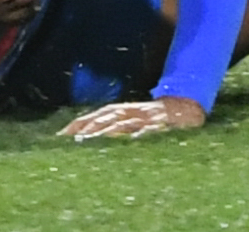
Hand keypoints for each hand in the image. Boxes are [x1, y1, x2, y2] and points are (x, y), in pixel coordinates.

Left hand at [61, 96, 207, 140]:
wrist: (187, 108)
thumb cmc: (156, 120)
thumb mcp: (134, 120)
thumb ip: (115, 127)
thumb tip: (89, 139)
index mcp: (124, 110)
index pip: (96, 115)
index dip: (79, 124)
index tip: (62, 136)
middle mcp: (132, 111)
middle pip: (106, 117)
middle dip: (88, 127)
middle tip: (72, 140)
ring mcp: (146, 117)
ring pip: (124, 123)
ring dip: (108, 130)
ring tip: (93, 140)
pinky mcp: (162, 125)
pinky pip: (150, 130)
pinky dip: (141, 133)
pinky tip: (132, 140)